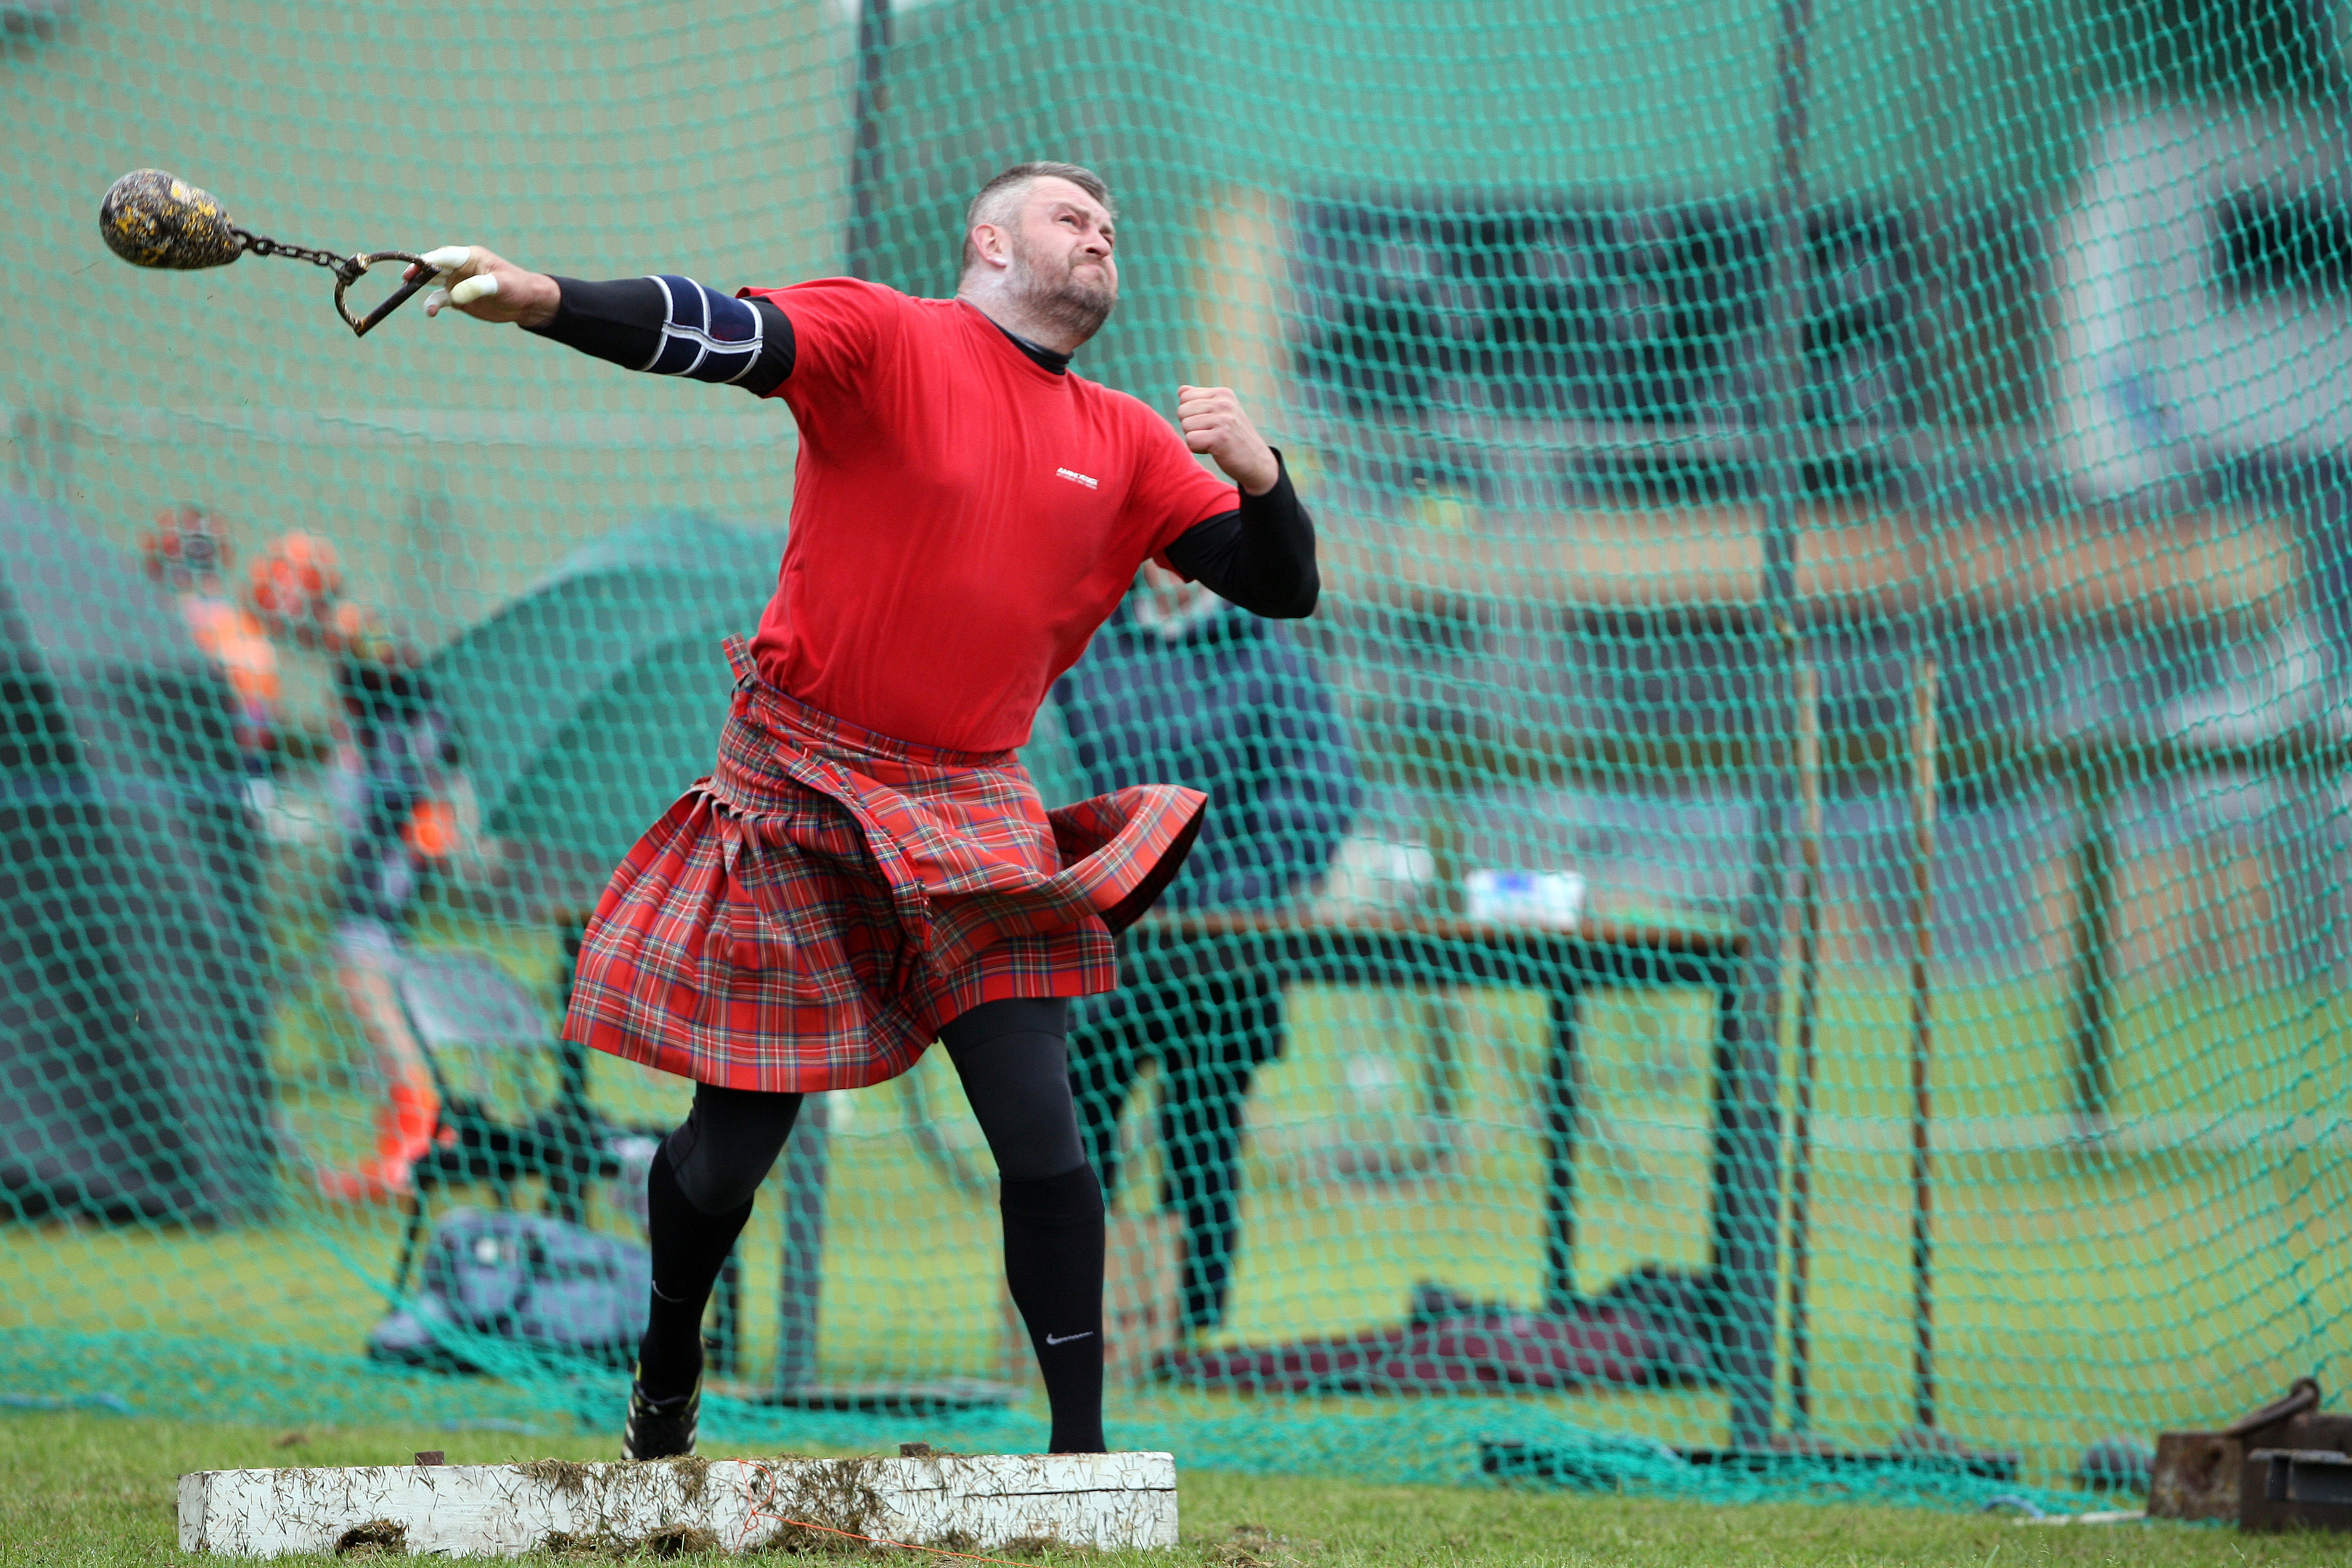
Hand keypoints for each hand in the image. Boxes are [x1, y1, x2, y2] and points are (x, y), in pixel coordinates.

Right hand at [403, 245, 559, 328]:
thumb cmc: (516, 287)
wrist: (525, 303)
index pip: (445, 255)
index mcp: (470, 258)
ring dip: (420, 287)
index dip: (429, 259)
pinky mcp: (458, 298)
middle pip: (433, 266)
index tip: (416, 265)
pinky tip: (431, 312)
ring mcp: (457, 283)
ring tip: (408, 293)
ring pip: (432, 282)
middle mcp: (460, 268)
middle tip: (406, 279)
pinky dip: (433, 305)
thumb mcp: (500, 285)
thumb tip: (455, 295)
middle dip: (418, 271)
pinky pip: (440, 300)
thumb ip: (478, 287)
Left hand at [1177, 384, 1278, 494]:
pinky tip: (1213, 449)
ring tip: (1213, 441)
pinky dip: (1197, 449)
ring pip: (1185, 426)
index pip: (1185, 396)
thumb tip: (1181, 390)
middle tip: (1210, 434)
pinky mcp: (1221, 437)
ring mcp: (1224, 419)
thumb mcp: (1221, 412)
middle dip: (1190, 426)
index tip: (1208, 422)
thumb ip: (1201, 400)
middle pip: (1182, 411)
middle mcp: (1224, 403)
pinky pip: (1190, 440)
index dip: (1190, 413)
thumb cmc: (1233, 437)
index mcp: (1223, 393)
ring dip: (1195, 438)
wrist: (1256, 461)